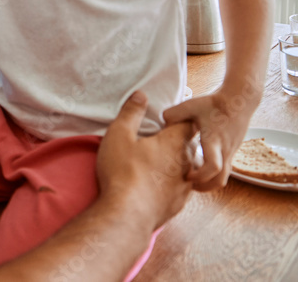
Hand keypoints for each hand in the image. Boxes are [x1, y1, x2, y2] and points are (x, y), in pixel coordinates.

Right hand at [98, 92, 193, 230]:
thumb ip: (131, 112)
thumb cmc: (123, 170)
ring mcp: (184, 186)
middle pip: (188, 147)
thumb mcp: (119, 134)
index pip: (187, 124)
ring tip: (158, 164)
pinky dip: (170, 184)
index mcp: (174, 143)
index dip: (180, 119)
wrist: (128, 214)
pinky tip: (157, 186)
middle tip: (160, 140)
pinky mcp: (178, 204)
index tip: (170, 118)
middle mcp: (186, 163)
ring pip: (186, 169)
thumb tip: (141, 94)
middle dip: (177, 142)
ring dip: (176, 165)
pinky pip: (179, 188)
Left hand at [162, 88, 256, 190]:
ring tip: (192, 177)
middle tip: (189, 184)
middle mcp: (224, 150)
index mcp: (214, 141)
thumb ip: (173, 114)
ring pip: (224, 177)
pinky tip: (199, 166)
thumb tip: (161, 124)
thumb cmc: (214, 103)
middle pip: (220, 180)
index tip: (187, 175)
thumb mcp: (190, 105)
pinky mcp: (232, 151)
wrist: (239, 101)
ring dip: (209, 181)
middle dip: (205, 187)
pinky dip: (213, 173)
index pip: (213, 167)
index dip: (200, 176)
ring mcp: (231, 152)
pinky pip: (224, 169)